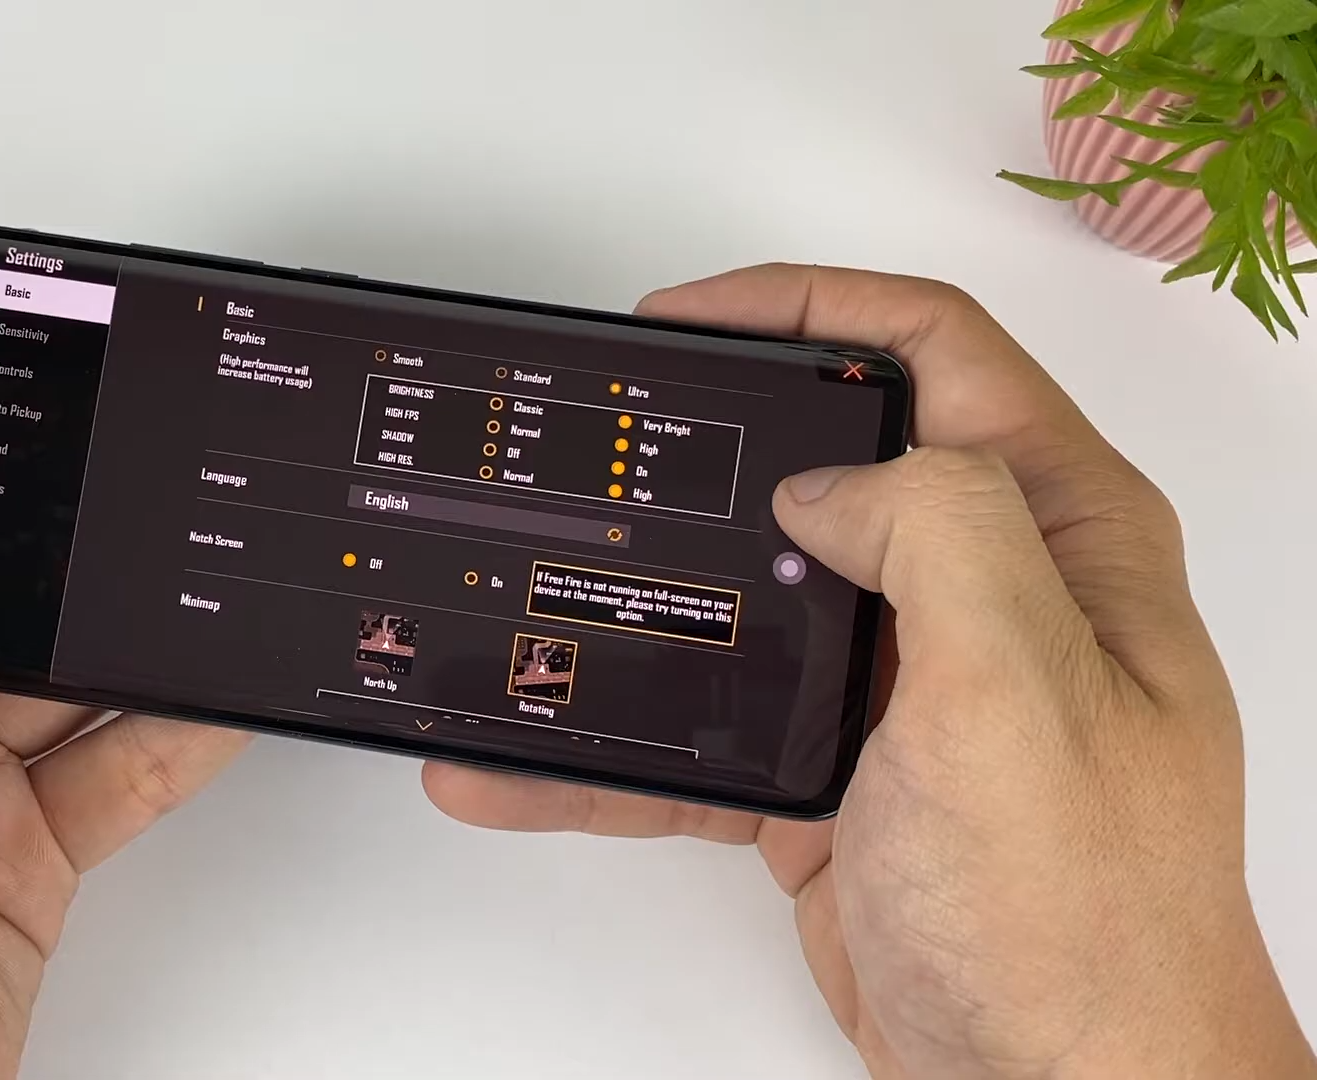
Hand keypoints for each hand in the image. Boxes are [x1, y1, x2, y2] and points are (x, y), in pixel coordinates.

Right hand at [424, 267, 1316, 1077]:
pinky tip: (524, 761)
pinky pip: (703, 731)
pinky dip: (610, 747)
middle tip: (598, 436)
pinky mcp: (835, 774)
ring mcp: (902, 684)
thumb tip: (828, 481)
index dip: (805, 305)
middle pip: (823, 462)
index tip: (684, 320)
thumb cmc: (1083, 921)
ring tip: (529, 590)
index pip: (932, 349)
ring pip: (744, 598)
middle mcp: (984, 592)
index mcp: (1057, 534)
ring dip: (631, 602)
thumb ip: (939, 532)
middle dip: (701, 445)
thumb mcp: (1021, 692)